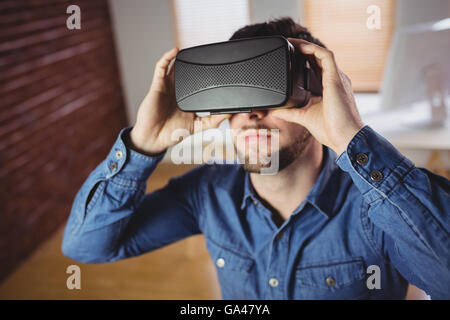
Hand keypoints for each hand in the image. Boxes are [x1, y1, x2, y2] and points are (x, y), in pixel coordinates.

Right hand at [129, 47, 230, 154]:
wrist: (154, 138)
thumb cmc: (172, 134)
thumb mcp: (199, 127)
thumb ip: (214, 120)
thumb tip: (231, 112)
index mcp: (187, 100)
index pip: (199, 84)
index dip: (207, 77)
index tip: (219, 71)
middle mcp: (177, 92)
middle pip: (188, 74)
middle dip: (196, 65)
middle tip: (209, 56)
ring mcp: (167, 87)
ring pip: (175, 67)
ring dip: (183, 58)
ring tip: (193, 51)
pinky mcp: (158, 85)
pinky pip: (161, 67)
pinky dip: (167, 57)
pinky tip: (176, 51)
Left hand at [271, 38, 363, 154]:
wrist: (346, 139)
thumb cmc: (332, 130)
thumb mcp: (305, 118)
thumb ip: (290, 113)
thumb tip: (274, 111)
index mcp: (330, 88)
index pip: (317, 67)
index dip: (304, 58)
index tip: (289, 55)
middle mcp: (335, 80)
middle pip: (319, 57)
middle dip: (303, 49)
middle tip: (286, 45)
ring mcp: (337, 78)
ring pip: (322, 53)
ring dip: (306, 45)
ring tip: (291, 42)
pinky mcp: (336, 79)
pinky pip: (326, 56)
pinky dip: (313, 49)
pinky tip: (301, 46)